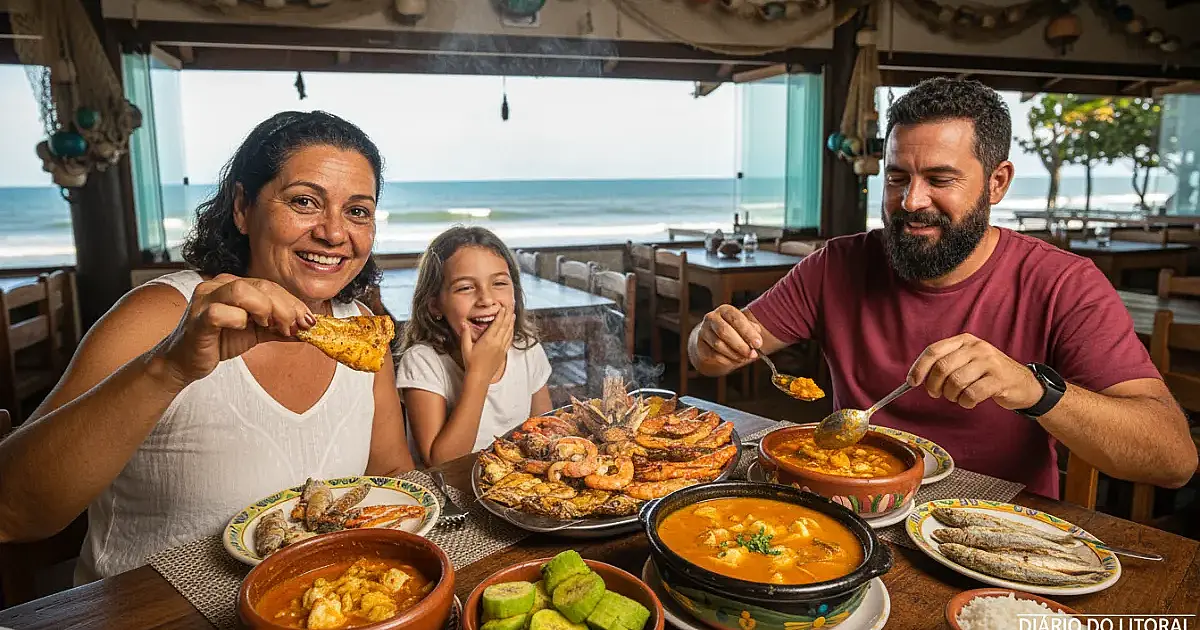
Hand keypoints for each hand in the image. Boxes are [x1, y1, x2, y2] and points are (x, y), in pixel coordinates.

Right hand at [160, 274, 312, 386]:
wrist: (185, 361)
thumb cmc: (219, 341)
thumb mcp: (256, 332)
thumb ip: (280, 328)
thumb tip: (309, 329)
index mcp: (233, 284)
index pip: (271, 286)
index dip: (293, 303)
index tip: (309, 320)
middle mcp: (218, 286)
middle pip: (261, 286)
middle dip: (285, 307)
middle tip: (294, 327)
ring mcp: (206, 300)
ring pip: (241, 291)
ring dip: (264, 309)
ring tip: (269, 326)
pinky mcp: (197, 320)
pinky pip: (220, 313)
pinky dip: (238, 320)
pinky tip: (244, 329)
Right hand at [461, 304, 514, 378]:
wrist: (479, 377)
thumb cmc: (471, 363)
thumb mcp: (465, 348)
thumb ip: (465, 334)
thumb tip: (463, 323)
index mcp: (488, 339)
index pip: (497, 323)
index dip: (501, 314)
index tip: (503, 307)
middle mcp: (497, 342)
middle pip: (505, 326)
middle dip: (508, 315)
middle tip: (511, 306)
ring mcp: (502, 348)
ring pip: (509, 332)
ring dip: (511, 322)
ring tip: (513, 314)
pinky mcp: (503, 353)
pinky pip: (510, 340)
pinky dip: (512, 332)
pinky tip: (512, 329)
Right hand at [694, 305, 763, 368]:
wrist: (712, 341)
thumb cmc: (733, 332)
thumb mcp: (744, 327)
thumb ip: (752, 330)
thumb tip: (756, 339)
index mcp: (725, 310)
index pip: (736, 319)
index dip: (748, 332)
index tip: (758, 343)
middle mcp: (711, 318)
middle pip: (724, 331)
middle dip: (741, 345)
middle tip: (752, 354)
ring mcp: (703, 332)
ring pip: (719, 345)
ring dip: (735, 354)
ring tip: (745, 358)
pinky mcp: (700, 346)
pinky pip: (714, 355)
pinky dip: (727, 360)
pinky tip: (734, 360)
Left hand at [906, 333, 1042, 410]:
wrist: (1023, 383)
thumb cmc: (988, 374)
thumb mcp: (967, 361)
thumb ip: (945, 364)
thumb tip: (916, 377)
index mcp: (964, 341)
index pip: (934, 351)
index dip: (919, 367)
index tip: (912, 382)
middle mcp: (976, 348)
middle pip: (942, 367)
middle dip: (933, 385)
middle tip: (937, 394)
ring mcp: (989, 362)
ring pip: (955, 382)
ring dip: (951, 396)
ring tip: (957, 397)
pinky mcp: (999, 380)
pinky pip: (971, 394)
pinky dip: (965, 402)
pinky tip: (969, 401)